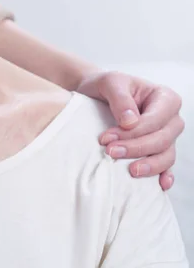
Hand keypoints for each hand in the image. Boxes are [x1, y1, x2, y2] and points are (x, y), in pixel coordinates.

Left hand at [77, 71, 183, 190]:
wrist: (97, 94)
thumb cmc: (106, 86)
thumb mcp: (110, 82)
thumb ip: (120, 99)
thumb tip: (130, 122)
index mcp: (165, 98)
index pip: (156, 120)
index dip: (133, 132)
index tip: (106, 138)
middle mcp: (171, 118)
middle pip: (162, 139)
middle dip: (136, 148)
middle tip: (110, 152)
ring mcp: (167, 136)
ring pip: (166, 156)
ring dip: (148, 165)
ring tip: (129, 171)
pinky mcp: (158, 150)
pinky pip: (167, 166)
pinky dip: (164, 175)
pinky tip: (159, 185)